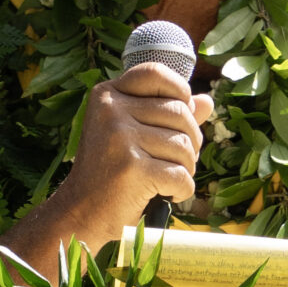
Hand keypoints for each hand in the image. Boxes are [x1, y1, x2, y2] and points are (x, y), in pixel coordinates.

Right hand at [53, 62, 213, 237]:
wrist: (80, 213)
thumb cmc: (110, 173)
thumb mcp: (132, 134)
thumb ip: (167, 115)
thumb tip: (207, 101)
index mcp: (108, 95)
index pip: (156, 73)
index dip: (180, 90)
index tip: (184, 113)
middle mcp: (111, 110)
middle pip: (180, 112)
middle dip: (191, 141)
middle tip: (177, 161)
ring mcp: (120, 138)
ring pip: (184, 145)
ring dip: (187, 168)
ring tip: (168, 179)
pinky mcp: (132, 168)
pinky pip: (181, 175)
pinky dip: (182, 190)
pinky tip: (167, 195)